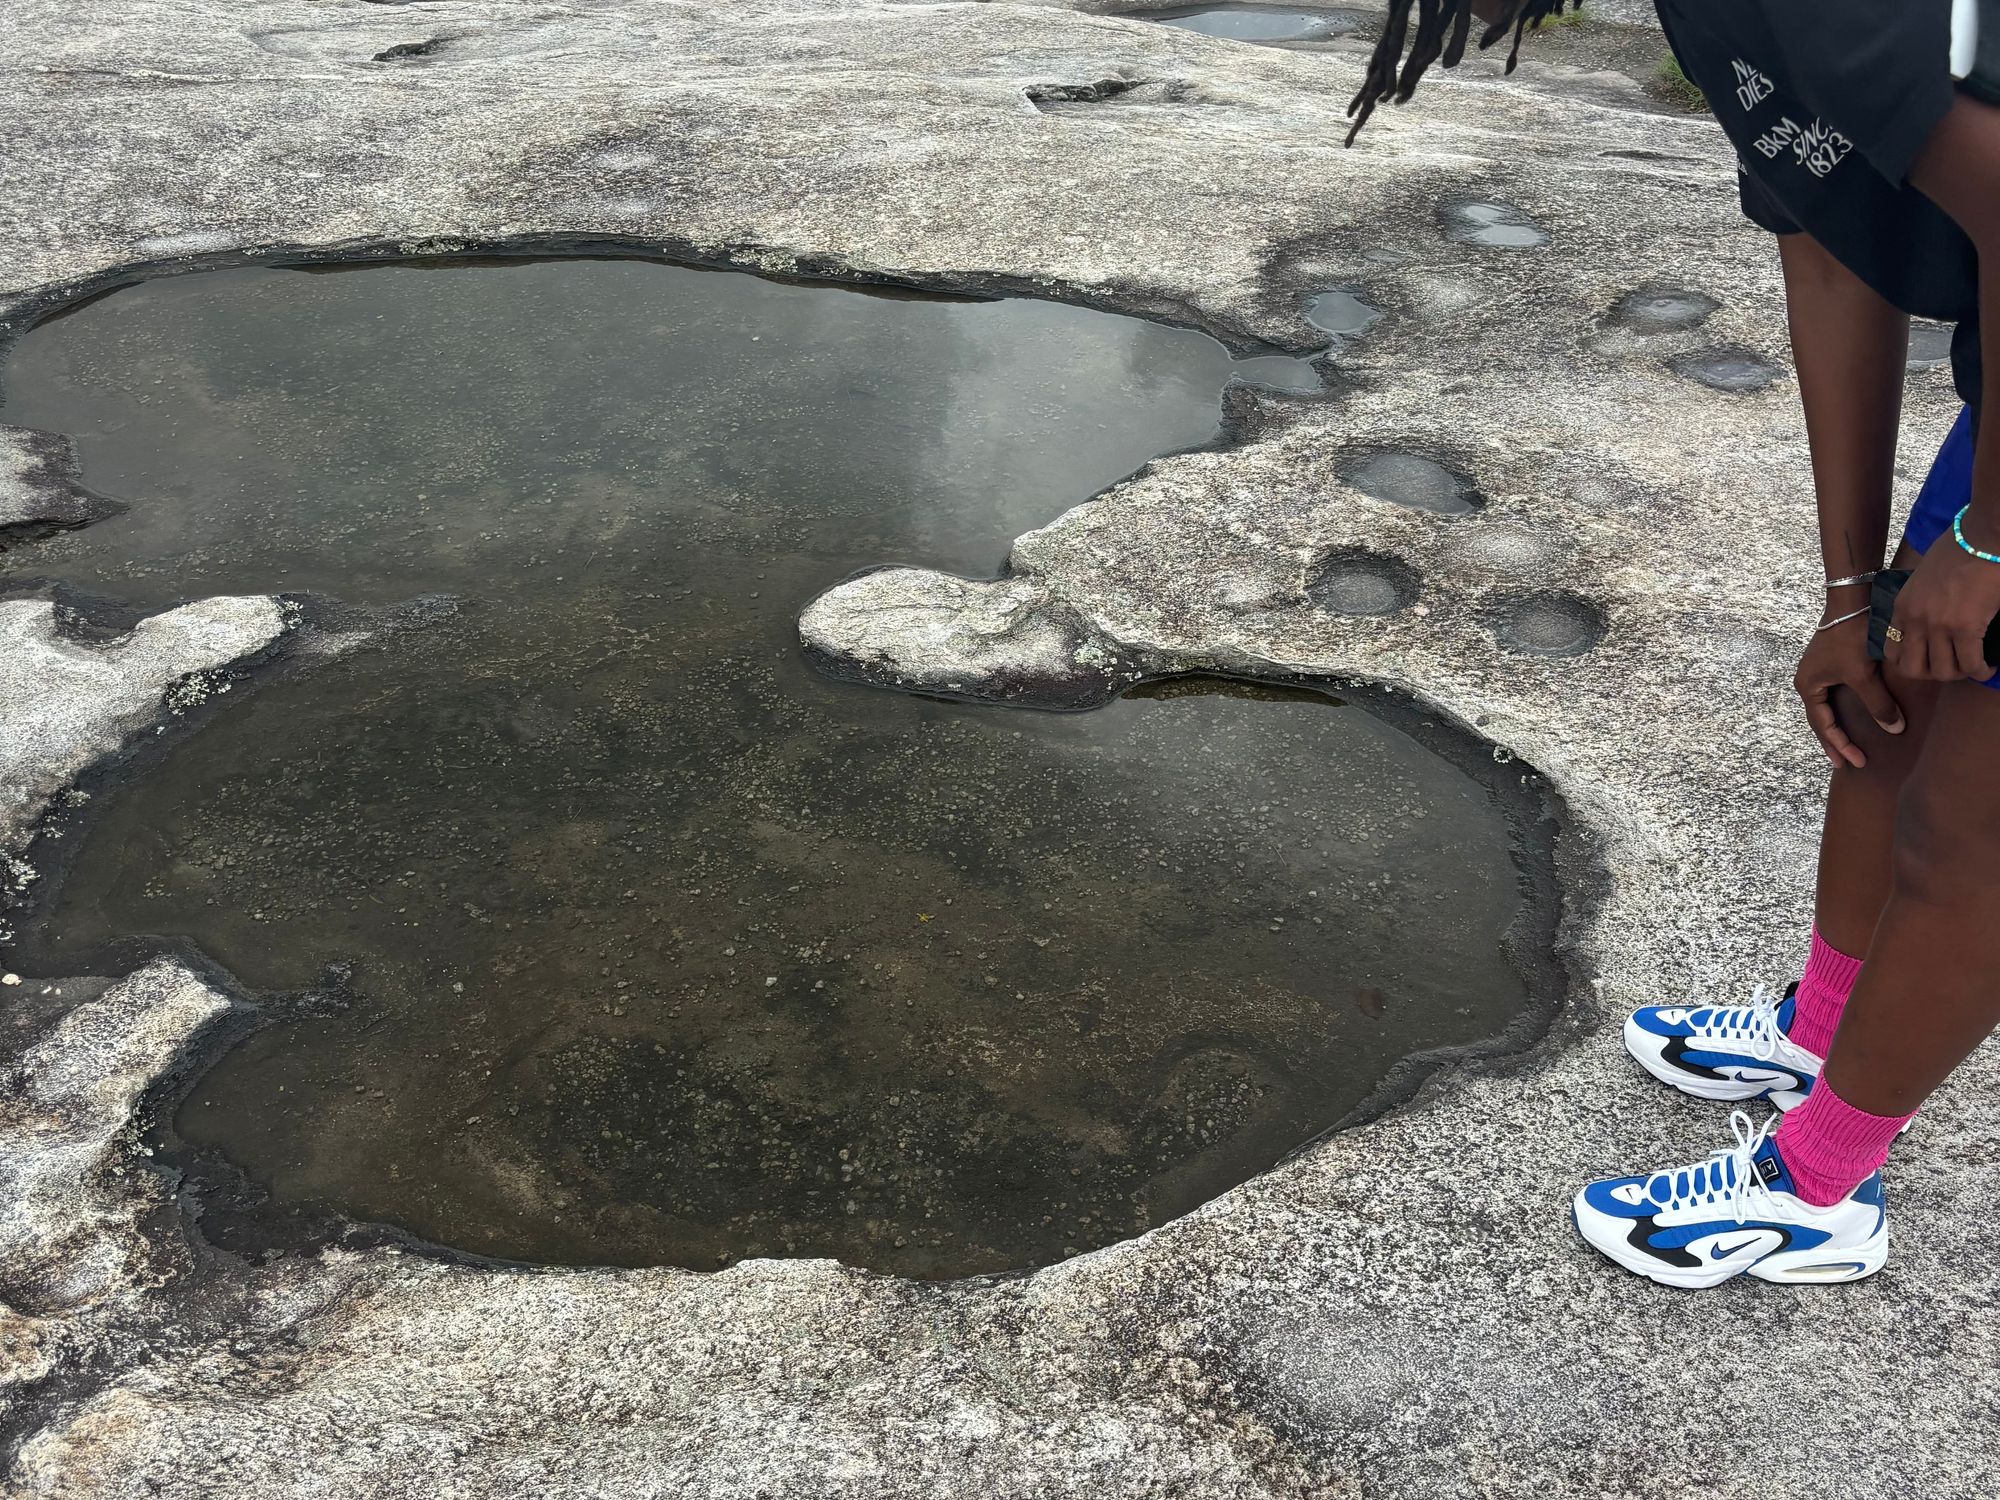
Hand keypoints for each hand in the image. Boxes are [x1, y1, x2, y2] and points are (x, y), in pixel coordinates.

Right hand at [1796, 608, 1905, 768]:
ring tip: (1846, 746)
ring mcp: (1816, 672)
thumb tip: (1895, 729)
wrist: (1850, 602)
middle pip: (1820, 720)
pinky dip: (1841, 712)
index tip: (1855, 762)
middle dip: (1833, 742)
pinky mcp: (1829, 664)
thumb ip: (1878, 703)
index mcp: (1807, 686)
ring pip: (1826, 709)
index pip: (1823, 725)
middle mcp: (1807, 681)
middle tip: (1845, 763)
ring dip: (1836, 728)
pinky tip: (1850, 717)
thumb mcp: (1864, 674)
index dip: (1839, 745)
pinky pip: (1833, 697)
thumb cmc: (1851, 637)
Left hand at [1885, 518, 1999, 683]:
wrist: (1979, 539)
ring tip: (1972, 666)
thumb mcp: (1922, 580)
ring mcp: (1937, 626)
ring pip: (1943, 672)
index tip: (1930, 659)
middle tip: (1951, 667)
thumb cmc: (1956, 552)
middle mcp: (1914, 620)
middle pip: (1913, 670)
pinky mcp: (1965, 627)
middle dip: (1932, 674)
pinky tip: (1987, 668)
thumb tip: (1930, 622)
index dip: (1911, 662)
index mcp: (1902, 609)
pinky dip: (1980, 671)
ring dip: (1959, 674)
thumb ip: (1919, 604)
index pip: (1892, 652)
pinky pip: (1970, 663)